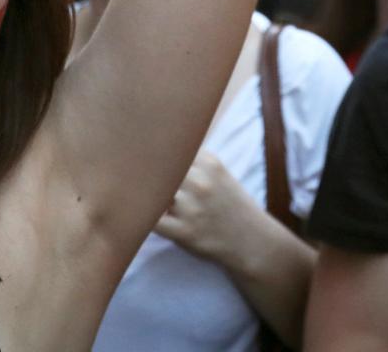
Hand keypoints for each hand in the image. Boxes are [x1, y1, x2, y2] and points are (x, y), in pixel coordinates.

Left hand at [155, 150, 264, 266]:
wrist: (251, 240)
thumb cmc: (230, 204)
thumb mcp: (219, 173)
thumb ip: (193, 162)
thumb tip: (153, 152)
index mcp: (210, 163)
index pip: (172, 148)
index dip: (156, 154)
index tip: (145, 157)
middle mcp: (201, 182)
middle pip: (159, 168)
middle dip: (148, 174)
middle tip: (135, 179)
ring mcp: (193, 207)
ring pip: (155, 193)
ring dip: (149, 197)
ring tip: (144, 200)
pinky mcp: (185, 232)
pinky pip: (153, 221)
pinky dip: (145, 218)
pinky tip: (146, 217)